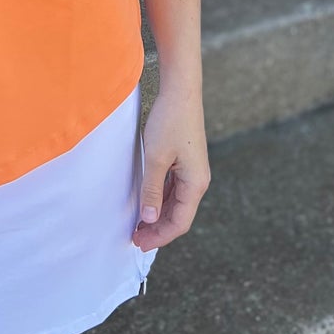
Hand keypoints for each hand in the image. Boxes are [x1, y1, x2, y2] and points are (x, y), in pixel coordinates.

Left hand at [132, 80, 208, 251]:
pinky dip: (161, 200)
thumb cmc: (170, 121)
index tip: (139, 243)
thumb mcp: (156, 158)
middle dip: (158, 229)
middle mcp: (198, 180)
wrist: (181, 90)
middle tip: (135, 238)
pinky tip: (147, 204)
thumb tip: (149, 219)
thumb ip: (152, 190)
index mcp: (195, 183)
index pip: (180, 222)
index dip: (160, 236)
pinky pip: (174, 189)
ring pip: (176, 203)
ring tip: (138, 225)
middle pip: (179, 215)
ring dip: (158, 215)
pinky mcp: (186, 162)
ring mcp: (193, 171)